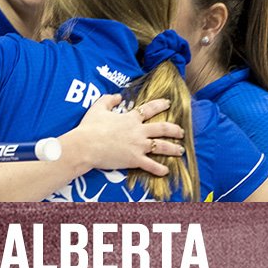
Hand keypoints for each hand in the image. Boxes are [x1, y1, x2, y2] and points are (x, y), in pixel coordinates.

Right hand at [70, 94, 185, 176]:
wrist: (86, 145)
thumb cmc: (90, 127)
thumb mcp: (98, 108)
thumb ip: (108, 100)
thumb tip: (117, 96)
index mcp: (130, 118)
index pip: (149, 109)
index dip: (160, 105)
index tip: (168, 103)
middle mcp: (138, 131)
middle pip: (162, 128)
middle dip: (174, 130)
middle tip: (181, 132)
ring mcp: (138, 146)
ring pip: (161, 146)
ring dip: (173, 148)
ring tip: (180, 150)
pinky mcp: (134, 160)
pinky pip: (151, 165)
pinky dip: (159, 169)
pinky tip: (166, 171)